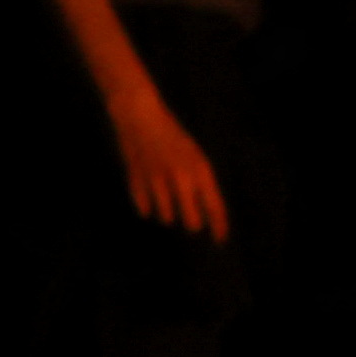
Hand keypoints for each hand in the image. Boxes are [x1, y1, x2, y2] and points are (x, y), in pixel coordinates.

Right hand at [106, 82, 229, 237]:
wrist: (140, 116)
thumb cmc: (173, 138)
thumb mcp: (196, 158)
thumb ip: (202, 184)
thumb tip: (207, 214)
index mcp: (201, 170)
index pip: (215, 207)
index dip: (220, 227)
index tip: (220, 240)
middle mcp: (181, 177)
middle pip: (192, 221)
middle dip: (193, 223)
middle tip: (191, 221)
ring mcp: (157, 179)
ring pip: (167, 218)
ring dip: (169, 214)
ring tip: (168, 202)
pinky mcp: (135, 179)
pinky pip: (144, 209)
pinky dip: (147, 208)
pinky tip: (149, 201)